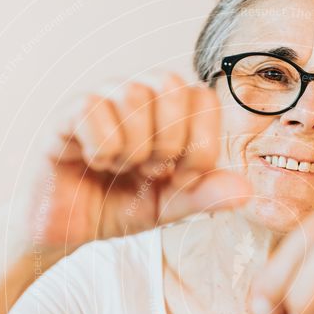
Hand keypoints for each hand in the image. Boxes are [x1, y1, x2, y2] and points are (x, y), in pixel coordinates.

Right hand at [27, 73, 250, 251]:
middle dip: (170, 140)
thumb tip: (246, 191)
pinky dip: (102, 147)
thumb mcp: (170, 206)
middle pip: (173, 84)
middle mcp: (137, 95)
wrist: (69, 229)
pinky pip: (93, 108)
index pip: (204, 97)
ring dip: (135, 147)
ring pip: (135, 94)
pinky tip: (95, 163)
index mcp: (168, 112)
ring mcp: (101, 99)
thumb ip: (204, 196)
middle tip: (152, 171)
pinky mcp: (66, 114)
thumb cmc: (120, 206)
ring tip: (123, 168)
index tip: (182, 177)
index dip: (201, 143)